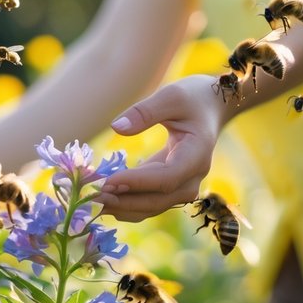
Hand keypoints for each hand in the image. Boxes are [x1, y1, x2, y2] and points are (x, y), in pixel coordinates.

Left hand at [96, 75, 228, 221]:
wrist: (212, 108)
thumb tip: (116, 128)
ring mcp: (184, 185)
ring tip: (90, 200)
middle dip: (124, 200)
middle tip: (90, 195)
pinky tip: (102, 199)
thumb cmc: (193, 97)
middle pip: (158, 200)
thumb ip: (144, 111)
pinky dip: (126, 203)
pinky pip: (149, 203)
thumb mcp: (171, 96)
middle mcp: (193, 177)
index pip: (167, 177)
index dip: (137, 182)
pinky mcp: (171, 187)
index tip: (107, 181)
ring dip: (122, 206)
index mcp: (197, 154)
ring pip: (152, 207)